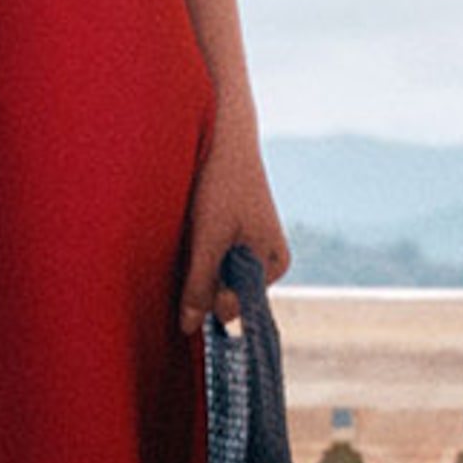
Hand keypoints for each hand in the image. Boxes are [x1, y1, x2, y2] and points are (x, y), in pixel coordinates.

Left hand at [178, 107, 289, 336]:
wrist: (221, 133)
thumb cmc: (220, 186)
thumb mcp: (207, 239)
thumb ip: (199, 285)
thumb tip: (188, 329)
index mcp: (274, 266)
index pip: (233, 306)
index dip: (207, 293)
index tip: (198, 257)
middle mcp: (265, 261)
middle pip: (221, 292)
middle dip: (200, 276)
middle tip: (194, 236)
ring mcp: (248, 247)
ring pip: (210, 274)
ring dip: (193, 260)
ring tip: (193, 226)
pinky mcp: (230, 234)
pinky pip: (206, 257)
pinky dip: (192, 248)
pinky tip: (190, 224)